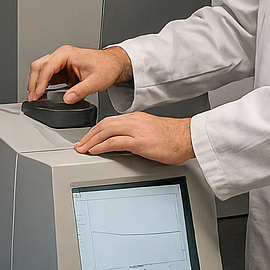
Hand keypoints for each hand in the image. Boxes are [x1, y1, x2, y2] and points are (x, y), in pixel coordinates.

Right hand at [27, 46, 132, 104]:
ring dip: (36, 83)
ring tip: (35, 98)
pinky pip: (47, 76)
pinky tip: (42, 95)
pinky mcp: (61, 70)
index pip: (47, 68)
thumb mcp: (96, 81)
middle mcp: (61, 56)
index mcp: (67, 54)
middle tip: (33, 98)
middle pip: (39, 67)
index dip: (40, 83)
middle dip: (33, 83)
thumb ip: (81, 91)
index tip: (37, 95)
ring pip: (40, 70)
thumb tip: (67, 99)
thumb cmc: (107, 67)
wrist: (113, 65)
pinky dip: (42, 85)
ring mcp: (60, 62)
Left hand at [75, 113, 193, 164]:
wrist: (189, 137)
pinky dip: (102, 145)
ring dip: (91, 140)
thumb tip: (124, 147)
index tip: (88, 138)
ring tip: (83, 148)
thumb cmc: (175, 138)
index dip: (96, 130)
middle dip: (89, 135)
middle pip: (104, 124)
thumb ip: (136, 137)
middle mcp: (134, 121)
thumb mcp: (151, 133)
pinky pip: (115, 141)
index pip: (110, 121)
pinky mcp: (140, 141)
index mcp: (136, 118)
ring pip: (106, 131)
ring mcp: (136, 130)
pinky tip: (95, 150)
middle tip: (80, 144)